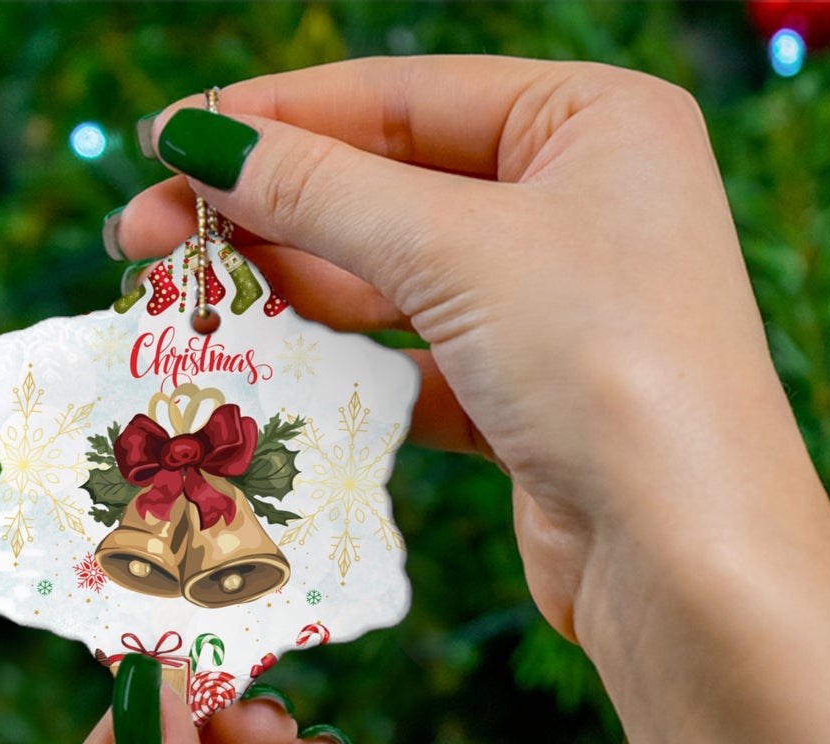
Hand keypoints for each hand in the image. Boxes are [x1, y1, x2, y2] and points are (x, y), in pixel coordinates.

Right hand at [114, 56, 796, 642]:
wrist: (687, 559)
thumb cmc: (605, 364)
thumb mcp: (456, 250)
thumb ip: (322, 190)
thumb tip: (198, 141)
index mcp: (596, 122)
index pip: (404, 98)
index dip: (276, 118)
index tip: (164, 141)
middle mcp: (584, 204)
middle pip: (392, 188)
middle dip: (268, 213)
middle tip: (142, 237)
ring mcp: (560, 308)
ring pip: (398, 282)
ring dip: (294, 293)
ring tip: (186, 302)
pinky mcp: (533, 402)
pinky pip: (419, 364)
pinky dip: (349, 370)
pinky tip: (270, 372)